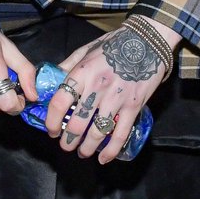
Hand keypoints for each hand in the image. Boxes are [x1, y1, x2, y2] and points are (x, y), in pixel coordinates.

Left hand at [44, 22, 178, 163]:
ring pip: (97, 132)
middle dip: (68, 139)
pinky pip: (120, 134)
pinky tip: (103, 158)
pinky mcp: (134, 106)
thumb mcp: (86, 50)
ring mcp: (117, 99)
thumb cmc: (115, 44)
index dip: (52, 121)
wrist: (148, 40)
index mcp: (83, 73)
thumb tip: (53, 79)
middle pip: (77, 123)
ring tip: (82, 153)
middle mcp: (97, 88)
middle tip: (65, 144)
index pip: (60, 102)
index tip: (51, 130)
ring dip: (86, 148)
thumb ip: (69, 65)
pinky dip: (111, 151)